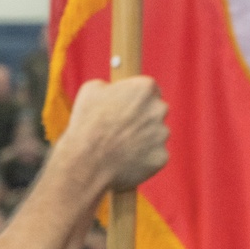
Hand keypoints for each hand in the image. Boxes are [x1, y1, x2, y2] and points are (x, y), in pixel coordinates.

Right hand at [61, 77, 168, 192]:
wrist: (88, 162)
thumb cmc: (87, 123)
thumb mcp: (92, 90)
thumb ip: (110, 85)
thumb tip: (114, 89)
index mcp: (145, 88)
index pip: (152, 89)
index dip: (139, 97)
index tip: (132, 104)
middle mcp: (159, 109)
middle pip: (157, 110)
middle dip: (145, 116)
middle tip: (124, 125)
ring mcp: (162, 134)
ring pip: (157, 134)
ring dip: (145, 137)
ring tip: (121, 144)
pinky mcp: (162, 156)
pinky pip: (155, 154)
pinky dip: (144, 157)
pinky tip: (126, 158)